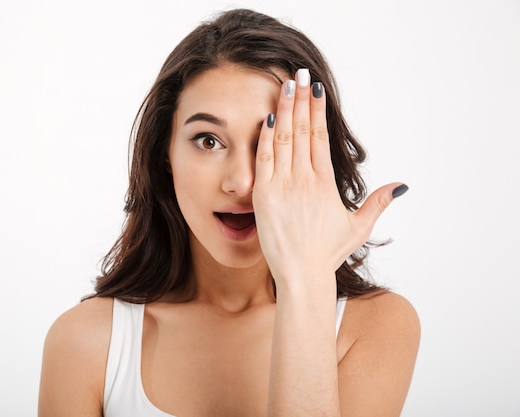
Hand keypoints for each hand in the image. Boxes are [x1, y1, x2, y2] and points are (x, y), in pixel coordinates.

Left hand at [252, 69, 404, 286]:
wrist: (302, 274)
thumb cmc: (327, 253)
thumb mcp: (358, 227)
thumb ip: (378, 203)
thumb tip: (401, 186)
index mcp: (326, 183)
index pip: (320, 137)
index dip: (318, 110)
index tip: (316, 89)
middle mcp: (305, 179)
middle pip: (302, 130)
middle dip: (300, 99)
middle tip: (300, 74)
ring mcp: (283, 186)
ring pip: (283, 139)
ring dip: (283, 110)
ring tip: (284, 85)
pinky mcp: (263, 195)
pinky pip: (263, 159)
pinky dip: (265, 138)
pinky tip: (267, 118)